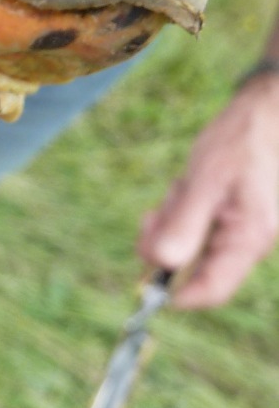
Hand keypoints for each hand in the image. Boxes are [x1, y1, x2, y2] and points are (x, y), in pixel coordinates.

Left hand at [137, 71, 278, 307]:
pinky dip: (181, 209)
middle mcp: (245, 241)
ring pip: (189, 243)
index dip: (175, 294)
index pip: (211, 290)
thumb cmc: (241, 142)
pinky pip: (195, 224)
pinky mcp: (228, 214)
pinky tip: (186, 186)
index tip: (144, 283)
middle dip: (166, 243)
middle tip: (154, 215)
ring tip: (181, 188)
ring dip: (172, 220)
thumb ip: (184, 224)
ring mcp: (238, 228)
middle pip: (193, 267)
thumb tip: (161, 263)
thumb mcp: (205, 181)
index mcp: (247, 240)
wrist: (264, 113)